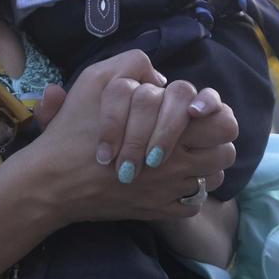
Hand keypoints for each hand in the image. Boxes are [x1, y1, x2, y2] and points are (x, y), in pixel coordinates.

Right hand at [23, 52, 237, 224]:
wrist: (52, 182)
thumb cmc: (73, 130)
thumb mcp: (97, 80)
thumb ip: (134, 66)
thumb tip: (159, 77)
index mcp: (169, 127)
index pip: (223, 121)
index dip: (215, 115)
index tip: (196, 114)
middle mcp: (177, 162)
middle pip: (226, 152)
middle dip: (215, 141)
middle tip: (195, 135)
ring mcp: (170, 190)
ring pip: (214, 179)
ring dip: (204, 166)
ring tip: (185, 157)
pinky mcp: (158, 212)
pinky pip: (193, 205)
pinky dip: (187, 195)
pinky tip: (170, 183)